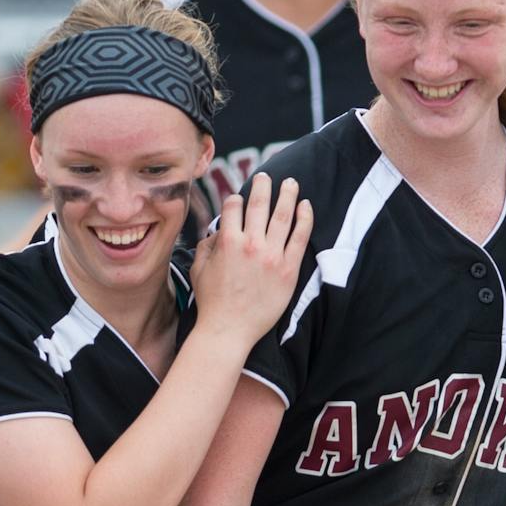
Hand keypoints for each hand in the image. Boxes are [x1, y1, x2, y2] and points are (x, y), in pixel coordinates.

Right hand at [189, 172, 312, 346]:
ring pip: (283, 215)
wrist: (228, 330)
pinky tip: (306, 205)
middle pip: (259, 204)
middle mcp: (250, 244)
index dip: (235, 199)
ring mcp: (272, 256)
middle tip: (266, 175)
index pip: (233, 206)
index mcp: (227, 242)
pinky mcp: (288, 269)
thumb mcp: (199, 270)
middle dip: (263, 185)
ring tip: (291, 182)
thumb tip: (217, 232)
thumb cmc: (211, 302)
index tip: (239, 198)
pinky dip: (305, 218)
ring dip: (287, 194)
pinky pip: (300, 237)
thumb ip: (207, 246)